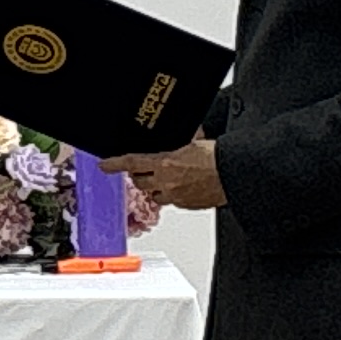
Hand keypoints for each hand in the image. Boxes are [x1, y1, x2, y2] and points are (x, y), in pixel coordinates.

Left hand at [105, 138, 223, 212]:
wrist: (235, 174)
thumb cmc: (219, 158)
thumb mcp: (196, 141)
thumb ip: (184, 141)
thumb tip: (186, 134)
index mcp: (165, 163)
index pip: (131, 163)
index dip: (114, 164)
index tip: (104, 165)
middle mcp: (166, 182)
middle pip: (140, 182)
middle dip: (139, 177)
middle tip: (142, 172)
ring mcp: (176, 196)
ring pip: (154, 196)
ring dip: (155, 189)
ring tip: (165, 180)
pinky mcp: (187, 205)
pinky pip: (172, 202)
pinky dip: (173, 195)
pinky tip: (183, 187)